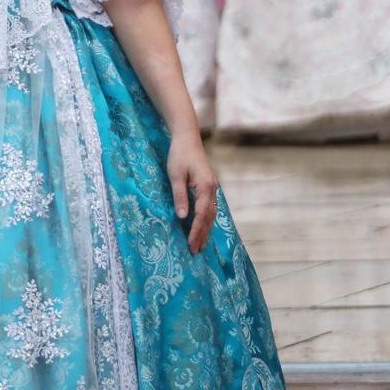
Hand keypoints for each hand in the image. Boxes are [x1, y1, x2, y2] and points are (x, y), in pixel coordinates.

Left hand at [167, 133, 219, 253]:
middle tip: (196, 251)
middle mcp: (213, 190)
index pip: (202, 215)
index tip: (191, 244)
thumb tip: (181, 217)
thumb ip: (180, 196)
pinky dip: (206, 220)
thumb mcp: (176, 176)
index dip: (196, 231)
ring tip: (200, 244)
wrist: (188, 139)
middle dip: (202, 235)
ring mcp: (213, 189)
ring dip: (205, 229)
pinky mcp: (209, 187)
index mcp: (206, 188)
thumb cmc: (179, 155)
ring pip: (211, 214)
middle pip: (209, 218)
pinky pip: (210, 208)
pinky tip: (202, 227)